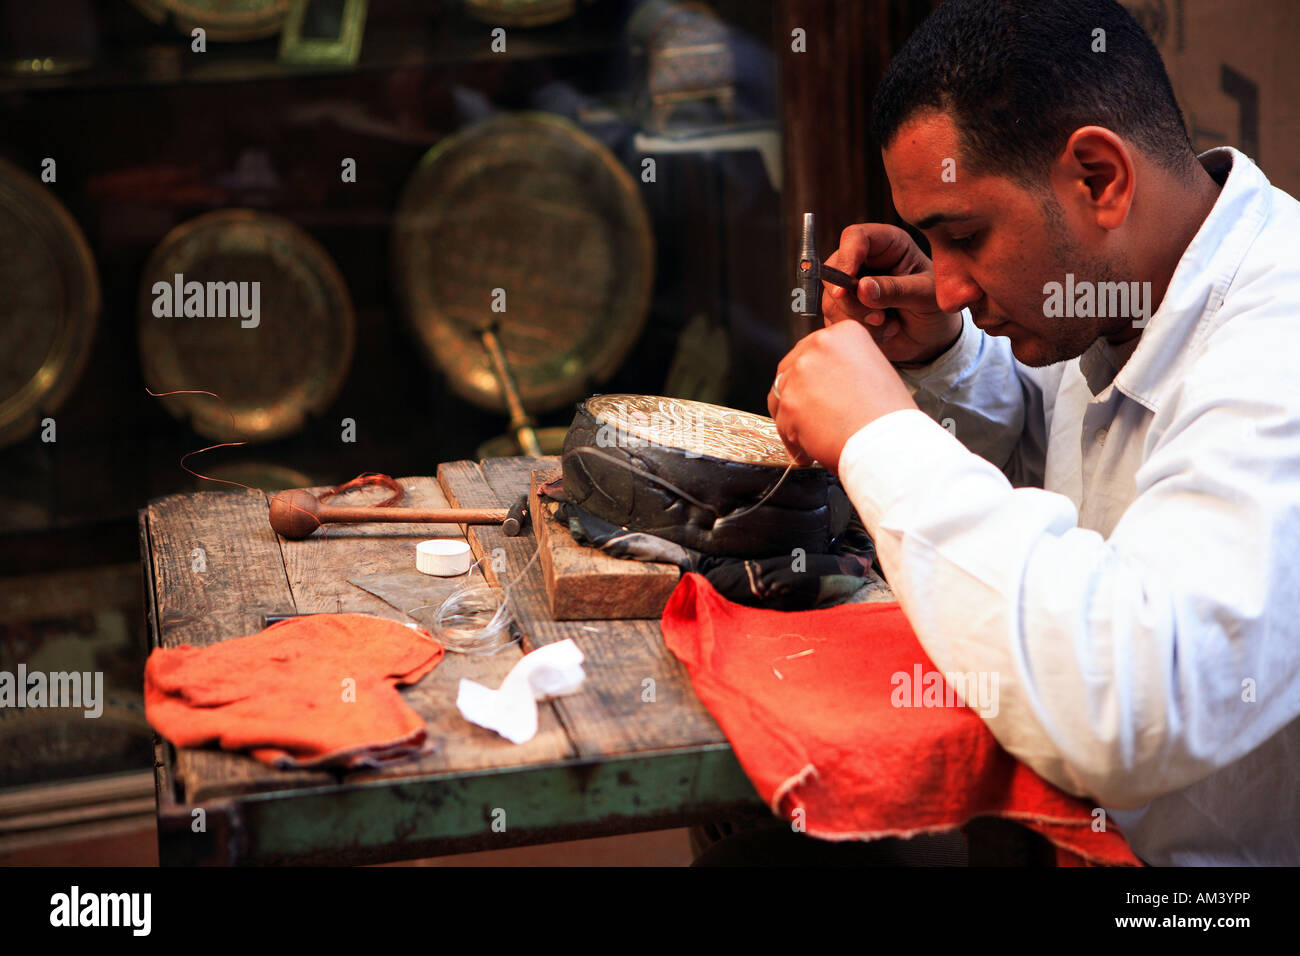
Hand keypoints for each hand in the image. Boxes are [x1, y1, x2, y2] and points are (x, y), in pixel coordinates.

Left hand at [768, 320, 916, 473]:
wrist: (888, 443)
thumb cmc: (889, 416)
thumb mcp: (874, 371)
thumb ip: (843, 367)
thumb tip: (824, 380)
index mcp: (843, 333)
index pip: (813, 350)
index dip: (813, 375)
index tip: (817, 390)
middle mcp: (819, 345)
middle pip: (792, 369)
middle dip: (799, 394)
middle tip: (812, 415)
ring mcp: (800, 373)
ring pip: (782, 395)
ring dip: (794, 417)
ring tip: (812, 435)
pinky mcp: (789, 402)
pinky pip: (782, 421)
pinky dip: (792, 437)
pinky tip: (809, 448)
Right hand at [823, 223, 962, 364]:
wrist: (932, 339)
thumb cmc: (935, 308)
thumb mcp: (925, 296)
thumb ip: (896, 290)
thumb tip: (862, 288)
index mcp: (887, 245)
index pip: (854, 237)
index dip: (846, 258)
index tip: (846, 288)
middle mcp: (864, 261)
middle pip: (834, 270)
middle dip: (852, 301)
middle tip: (879, 317)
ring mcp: (850, 287)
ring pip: (831, 301)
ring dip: (859, 320)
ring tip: (888, 325)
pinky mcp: (844, 311)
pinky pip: (835, 322)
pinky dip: (859, 332)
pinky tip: (882, 332)